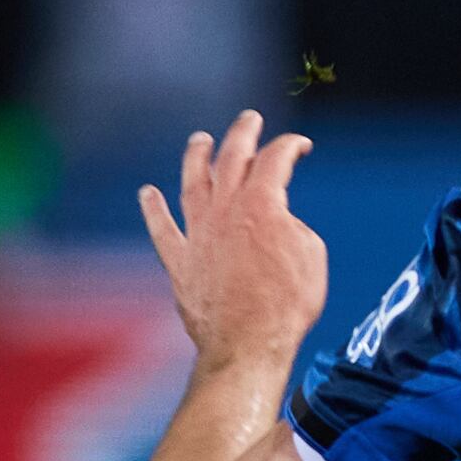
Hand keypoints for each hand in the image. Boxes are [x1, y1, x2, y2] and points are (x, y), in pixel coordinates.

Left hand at [139, 111, 330, 370]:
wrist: (249, 341)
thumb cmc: (288, 303)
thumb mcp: (311, 255)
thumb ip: (291, 226)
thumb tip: (275, 222)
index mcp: (263, 205)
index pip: (275, 160)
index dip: (289, 146)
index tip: (300, 146)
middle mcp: (225, 210)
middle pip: (231, 159)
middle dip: (242, 134)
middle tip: (249, 119)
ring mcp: (198, 234)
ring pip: (193, 183)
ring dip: (197, 157)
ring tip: (200, 140)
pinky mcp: (179, 260)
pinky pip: (162, 228)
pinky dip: (154, 209)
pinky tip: (148, 193)